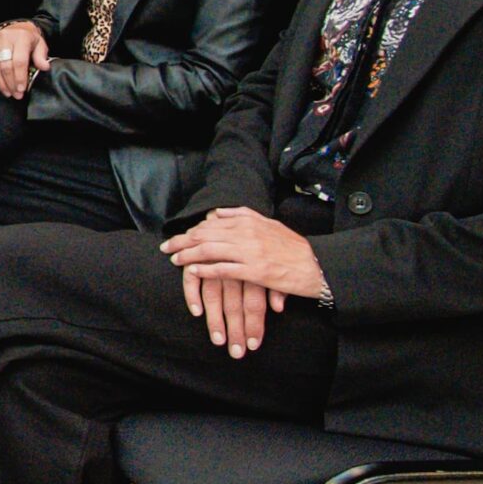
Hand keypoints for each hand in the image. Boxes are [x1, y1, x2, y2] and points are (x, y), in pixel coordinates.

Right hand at [0, 20, 49, 98]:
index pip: (19, 61)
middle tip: (16, 95)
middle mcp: (5, 36)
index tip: (22, 89)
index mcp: (21, 36)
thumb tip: (44, 67)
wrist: (16, 29)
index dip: (20, 77)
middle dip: (11, 83)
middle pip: (6, 65)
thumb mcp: (39, 45)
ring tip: (6, 92)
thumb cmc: (28, 40)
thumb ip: (41, 56)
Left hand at [160, 208, 326, 355]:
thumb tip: (218, 212)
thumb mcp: (269, 224)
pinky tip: (192, 271)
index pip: (211, 224)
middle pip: (205, 235)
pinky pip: (223, 269)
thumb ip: (243, 215)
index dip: (191, 231)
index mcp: (249, 221)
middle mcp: (247, 233)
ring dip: (188, 255)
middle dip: (182, 242)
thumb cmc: (292, 248)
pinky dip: (205, 270)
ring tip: (175, 260)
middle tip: (166, 248)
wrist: (315, 266)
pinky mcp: (255, 271)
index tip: (177, 237)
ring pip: (210, 250)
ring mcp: (250, 252)